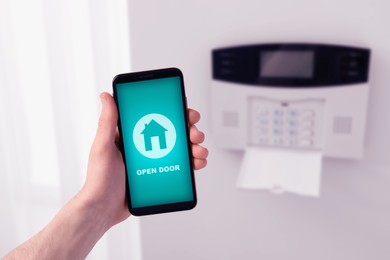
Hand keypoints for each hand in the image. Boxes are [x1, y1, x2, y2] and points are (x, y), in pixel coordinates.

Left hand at [80, 92, 207, 227]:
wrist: (104, 209)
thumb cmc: (99, 179)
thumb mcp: (103, 147)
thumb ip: (107, 122)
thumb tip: (107, 96)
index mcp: (132, 135)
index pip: (156, 116)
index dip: (174, 112)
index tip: (186, 112)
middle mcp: (145, 145)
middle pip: (173, 132)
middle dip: (189, 130)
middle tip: (195, 134)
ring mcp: (153, 160)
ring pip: (180, 148)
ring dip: (194, 146)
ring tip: (199, 151)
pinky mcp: (159, 174)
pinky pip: (180, 166)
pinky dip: (192, 163)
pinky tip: (197, 163)